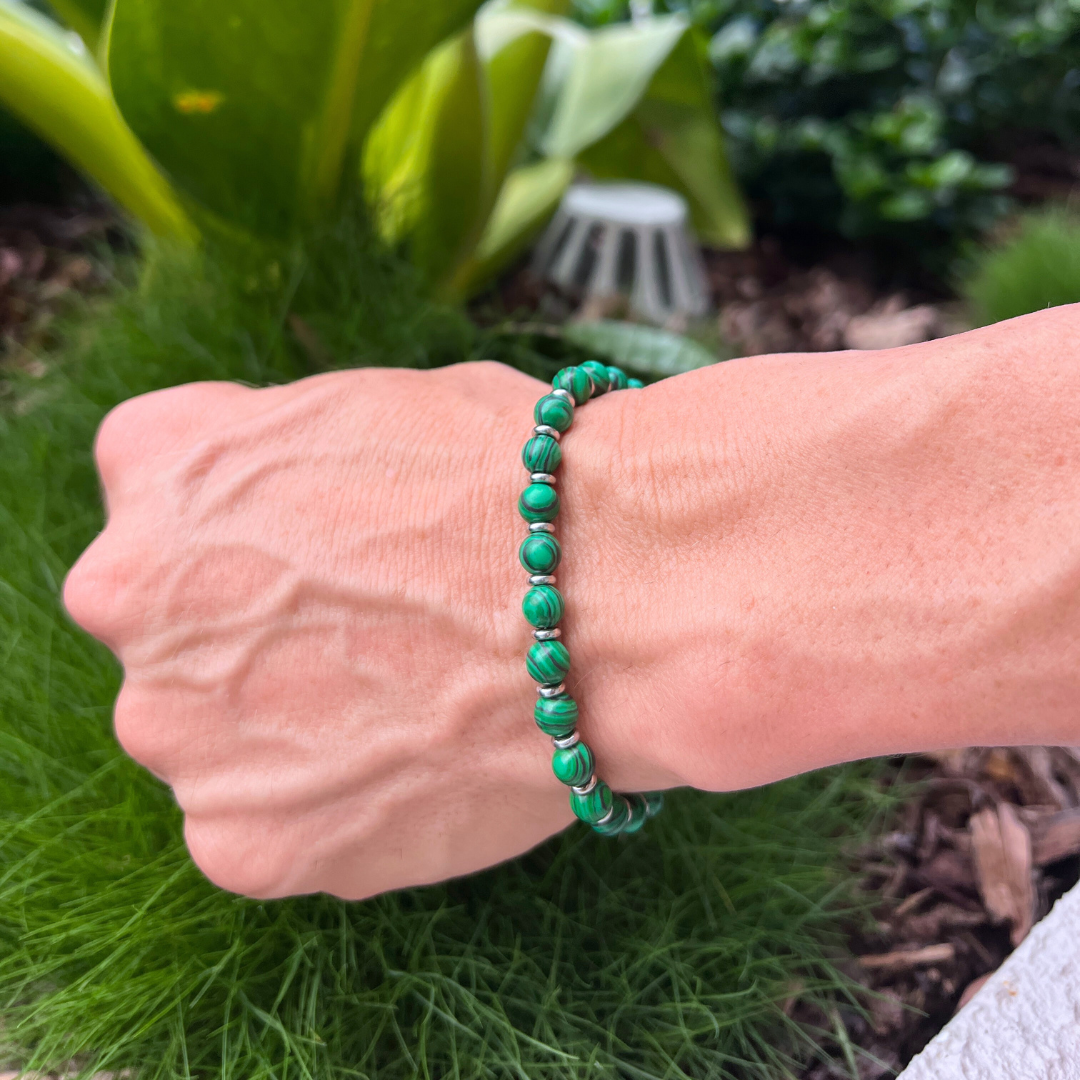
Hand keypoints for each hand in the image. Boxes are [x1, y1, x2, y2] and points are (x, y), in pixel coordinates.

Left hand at [63, 362, 677, 899]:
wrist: (610, 593)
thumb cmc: (512, 482)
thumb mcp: (365, 408)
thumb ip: (270, 462)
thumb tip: (273, 516)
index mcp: (159, 462)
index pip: (162, 496)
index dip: (254, 525)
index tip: (323, 545)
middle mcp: (128, 600)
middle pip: (176, 630)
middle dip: (250, 635)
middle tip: (367, 637)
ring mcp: (177, 733)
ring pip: (213, 739)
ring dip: (281, 731)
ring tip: (403, 707)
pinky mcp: (246, 845)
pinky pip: (264, 827)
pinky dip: (326, 809)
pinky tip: (407, 767)